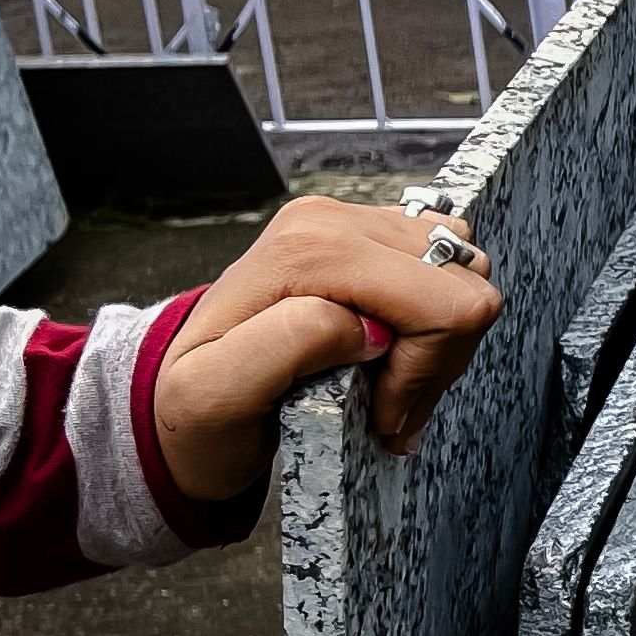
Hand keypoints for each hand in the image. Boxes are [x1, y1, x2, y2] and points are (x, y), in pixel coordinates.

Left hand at [150, 195, 504, 497]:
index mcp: (306, 250)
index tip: (381, 414)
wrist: (172, 402)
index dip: (425, 370)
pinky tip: (390, 355)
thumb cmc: (196, 414)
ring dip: (439, 341)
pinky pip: (446, 267)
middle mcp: (332, 221)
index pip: (443, 301)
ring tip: (387, 382)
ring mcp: (352, 223)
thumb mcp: (214, 394)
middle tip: (388, 405)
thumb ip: (286, 344)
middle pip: (464, 282)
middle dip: (438, 357)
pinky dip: (433, 322)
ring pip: (464, 270)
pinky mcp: (366, 237)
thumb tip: (366, 324)